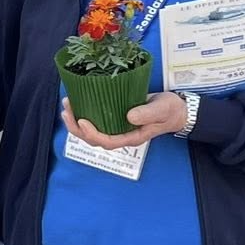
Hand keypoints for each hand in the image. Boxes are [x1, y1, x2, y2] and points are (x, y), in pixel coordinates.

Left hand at [60, 91, 189, 150]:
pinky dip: (84, 113)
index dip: (92, 134)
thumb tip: (129, 116)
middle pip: (94, 139)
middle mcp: (121, 134)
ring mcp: (117, 128)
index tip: (83, 121)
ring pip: (91, 131)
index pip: (108, 142)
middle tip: (68, 111)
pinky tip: (77, 103)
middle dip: (77, 127)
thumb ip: (148, 114)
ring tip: (67, 105)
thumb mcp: (162, 110)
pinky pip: (95, 120)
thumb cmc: (171, 111)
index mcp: (132, 137)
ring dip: (76, 120)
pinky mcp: (114, 118)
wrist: (177, 109)